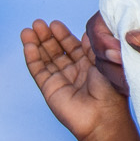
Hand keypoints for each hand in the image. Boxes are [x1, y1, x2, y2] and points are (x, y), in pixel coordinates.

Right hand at [21, 18, 136, 140]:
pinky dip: (32, 58)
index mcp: (89, 66)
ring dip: (36, 44)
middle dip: (46, 36)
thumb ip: (93, 46)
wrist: (103, 117)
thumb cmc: (111, 92)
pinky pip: (38, 71)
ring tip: (28, 30)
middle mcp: (74, 73)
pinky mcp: (49, 89)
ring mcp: (61, 81)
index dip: (62, 35)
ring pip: (44, 59)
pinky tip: (28, 45)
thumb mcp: (105, 61)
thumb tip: (86, 33)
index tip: (54, 24)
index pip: (72, 46)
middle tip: (38, 23)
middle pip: (56, 51)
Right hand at [84, 0, 139, 81]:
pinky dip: (138, 91)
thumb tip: (131, 40)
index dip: (101, 35)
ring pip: (121, 69)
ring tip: (134, 84)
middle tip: (126, 69)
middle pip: (105, 47)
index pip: (105, 18)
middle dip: (107, 61)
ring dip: (120, 79)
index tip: (116, 48)